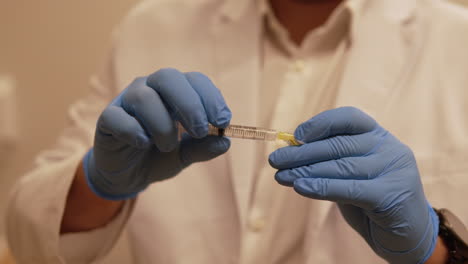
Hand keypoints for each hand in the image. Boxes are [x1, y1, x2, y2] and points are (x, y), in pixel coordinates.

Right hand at [84, 68, 231, 199]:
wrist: (127, 175)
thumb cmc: (159, 156)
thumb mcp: (186, 155)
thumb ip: (203, 148)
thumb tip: (225, 142)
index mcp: (174, 92)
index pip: (194, 80)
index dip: (211, 97)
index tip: (223, 121)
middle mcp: (150, 89)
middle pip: (168, 77)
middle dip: (190, 104)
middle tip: (200, 131)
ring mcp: (126, 101)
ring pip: (144, 97)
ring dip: (163, 125)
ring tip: (168, 146)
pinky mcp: (107, 119)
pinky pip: (117, 116)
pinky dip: (134, 131)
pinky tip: (143, 144)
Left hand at [269, 107, 438, 263]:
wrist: (407, 233)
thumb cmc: (372, 199)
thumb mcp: (351, 174)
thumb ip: (330, 161)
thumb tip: (291, 152)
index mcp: (378, 135)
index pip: (348, 118)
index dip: (320, 124)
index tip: (295, 136)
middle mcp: (388, 147)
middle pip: (338, 145)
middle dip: (302, 153)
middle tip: (275, 160)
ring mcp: (393, 169)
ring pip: (340, 166)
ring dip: (305, 171)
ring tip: (281, 176)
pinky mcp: (391, 194)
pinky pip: (349, 188)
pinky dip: (321, 187)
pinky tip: (300, 188)